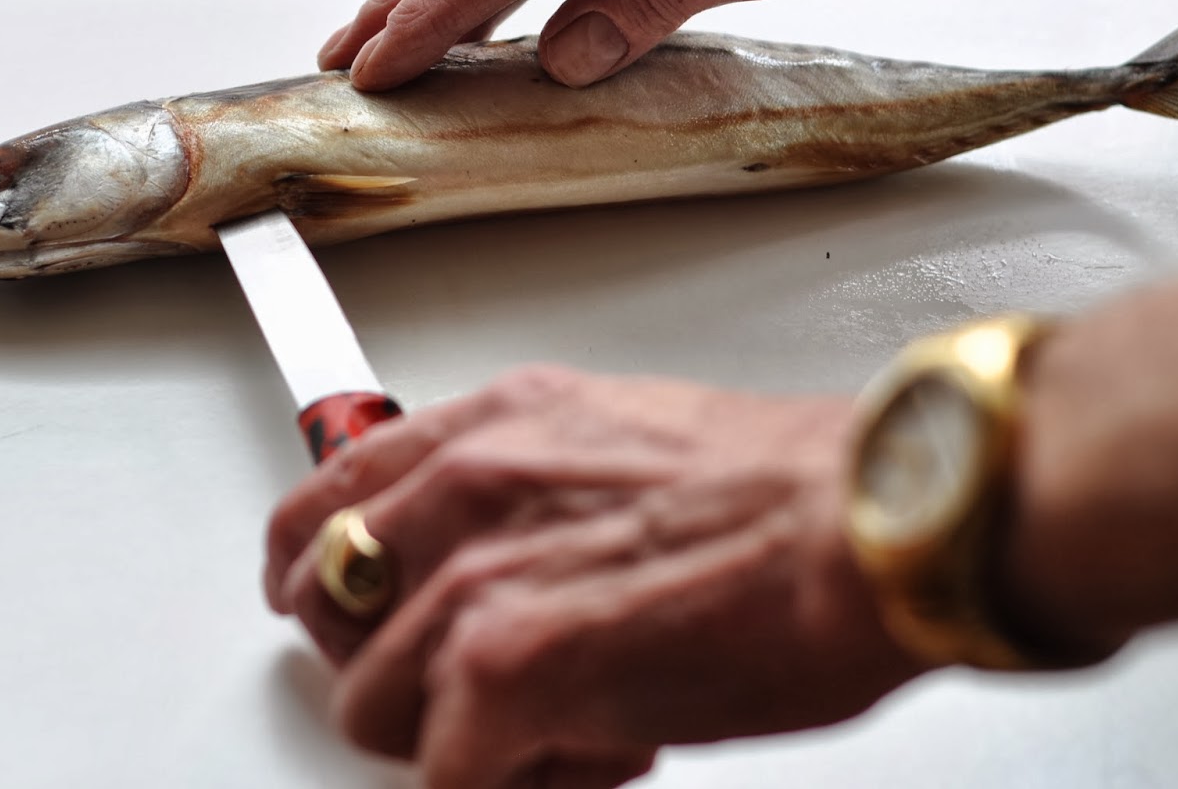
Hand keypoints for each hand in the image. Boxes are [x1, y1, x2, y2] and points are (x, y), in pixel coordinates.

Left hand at [264, 366, 922, 788]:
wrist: (866, 528)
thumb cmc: (786, 492)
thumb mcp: (625, 442)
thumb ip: (536, 486)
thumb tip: (502, 548)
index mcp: (497, 425)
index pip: (333, 489)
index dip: (311, 561)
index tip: (316, 596)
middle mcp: (468, 489)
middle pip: (331, 608)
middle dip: (393, 665)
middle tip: (467, 695)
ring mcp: (474, 581)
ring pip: (377, 705)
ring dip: (458, 735)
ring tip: (560, 724)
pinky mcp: (503, 674)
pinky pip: (447, 776)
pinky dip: (518, 787)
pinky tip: (598, 754)